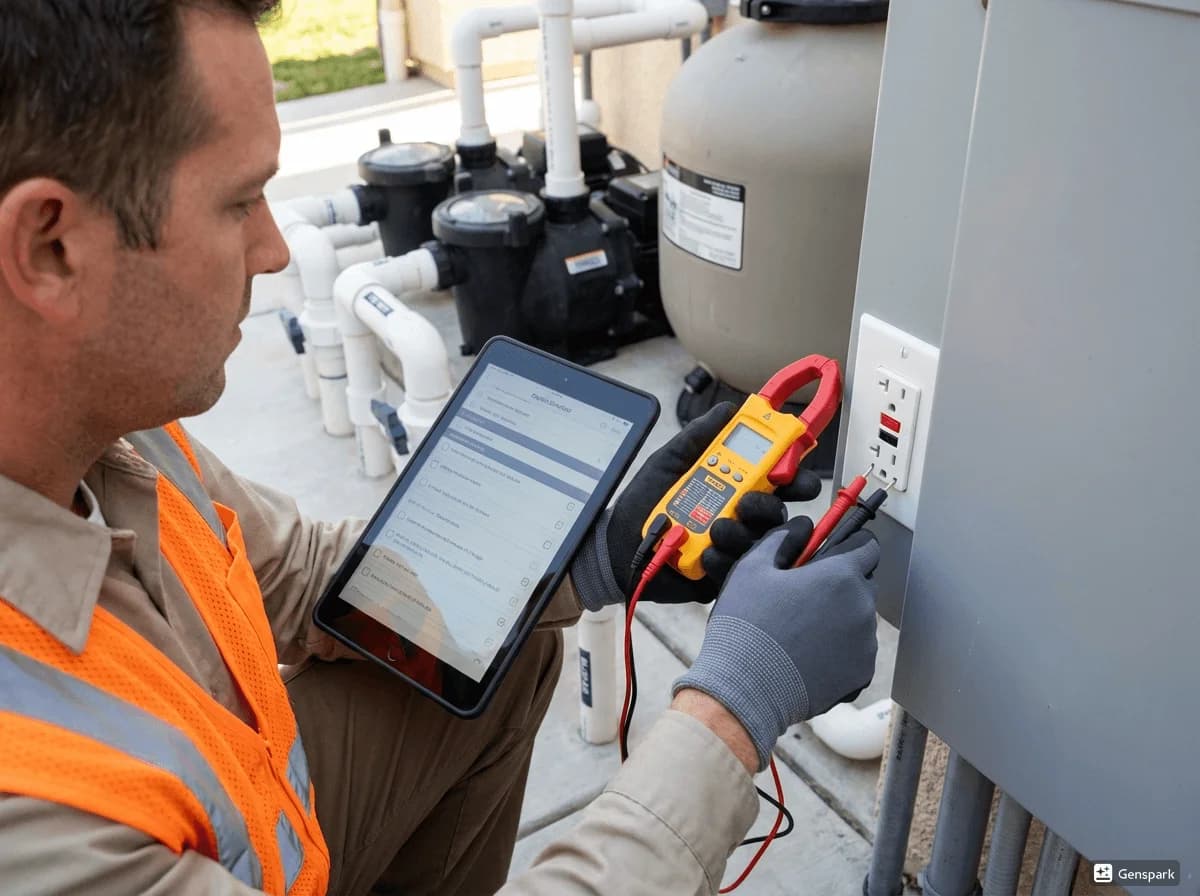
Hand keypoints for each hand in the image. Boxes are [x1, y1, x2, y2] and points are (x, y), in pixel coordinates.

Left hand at [570, 402, 821, 611]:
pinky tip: (705, 552)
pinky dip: (722, 559)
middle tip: (747, 503)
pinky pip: (736, 570)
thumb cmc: (646, 500)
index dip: (794, 475)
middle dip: (769, 507)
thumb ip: (699, 435)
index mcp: (736, 487)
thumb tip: (729, 409)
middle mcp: (741, 517)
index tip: (790, 472)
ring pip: (760, 543)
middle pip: (778, 514)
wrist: (617, 543)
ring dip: (741, 532)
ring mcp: (733, 548)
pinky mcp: (720, 576)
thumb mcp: (670, 460)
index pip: (779, 480)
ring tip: (715, 528)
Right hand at [672, 517, 880, 770]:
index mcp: (840, 576)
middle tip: (802, 594)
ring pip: (858, 618)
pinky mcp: (861, 675)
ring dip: (838, 617)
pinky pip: (856, 652)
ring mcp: (865, 645)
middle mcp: (862, 608)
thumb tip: (803, 526)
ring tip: (798, 631)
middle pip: (862, 582)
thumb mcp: (753, 568)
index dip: (848, 544)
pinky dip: (838, 651)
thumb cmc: (747, 626)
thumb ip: (783, 538)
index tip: (829, 552)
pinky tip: (806, 655)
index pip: (867, 546)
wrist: (745, 690)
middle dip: (839, 583)